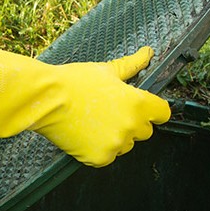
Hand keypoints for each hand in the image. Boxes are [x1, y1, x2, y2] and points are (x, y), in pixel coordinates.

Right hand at [0, 40, 170, 166]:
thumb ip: (132, 65)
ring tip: (95, 122)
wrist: (46, 99)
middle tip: (111, 112)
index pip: (163, 113)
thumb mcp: (107, 70)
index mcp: (138, 104)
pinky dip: (99, 148)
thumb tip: (148, 52)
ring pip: (126, 145)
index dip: (153, 110)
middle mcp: (131, 127)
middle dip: (133, 123)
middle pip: (145, 132)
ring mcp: (116, 145)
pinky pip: (108, 156)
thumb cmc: (75, 82)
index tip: (144, 108)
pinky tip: (86, 133)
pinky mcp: (100, 158)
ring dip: (117, 137)